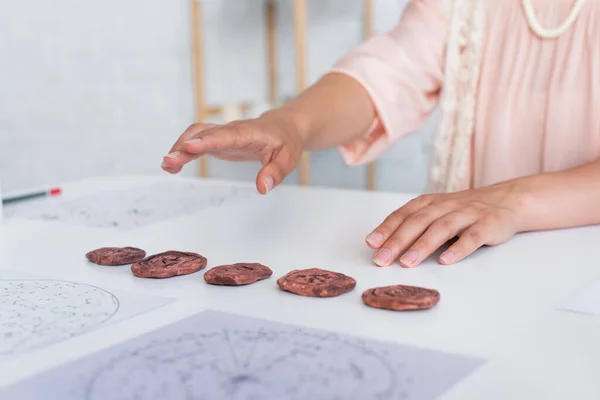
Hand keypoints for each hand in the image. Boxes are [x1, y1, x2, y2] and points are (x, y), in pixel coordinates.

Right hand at [161, 111, 303, 193]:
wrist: (283, 127)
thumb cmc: (286, 142)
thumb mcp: (288, 158)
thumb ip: (275, 172)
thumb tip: (262, 188)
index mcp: (250, 133)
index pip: (228, 135)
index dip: (209, 140)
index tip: (190, 146)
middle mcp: (233, 130)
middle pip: (206, 134)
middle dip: (187, 146)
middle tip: (169, 161)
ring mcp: (223, 134)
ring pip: (197, 135)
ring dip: (180, 148)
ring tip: (167, 166)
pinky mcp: (217, 140)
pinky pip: (197, 142)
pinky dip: (183, 152)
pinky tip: (171, 167)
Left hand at [365, 182, 526, 266]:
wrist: (509, 200)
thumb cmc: (464, 211)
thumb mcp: (438, 212)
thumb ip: (415, 224)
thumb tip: (383, 244)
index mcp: (431, 202)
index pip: (404, 214)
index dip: (387, 228)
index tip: (371, 244)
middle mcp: (446, 205)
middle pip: (418, 221)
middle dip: (398, 240)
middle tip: (382, 259)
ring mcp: (468, 214)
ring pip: (442, 228)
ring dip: (423, 245)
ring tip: (408, 263)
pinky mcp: (488, 225)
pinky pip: (472, 237)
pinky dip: (459, 248)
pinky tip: (446, 261)